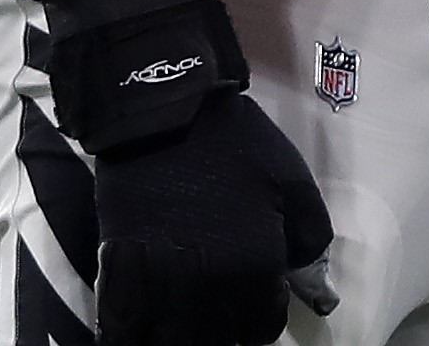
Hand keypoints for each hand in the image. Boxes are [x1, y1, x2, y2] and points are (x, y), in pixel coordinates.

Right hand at [90, 90, 335, 345]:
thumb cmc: (233, 140)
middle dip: (215, 337)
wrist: (165, 105)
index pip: (260, 327)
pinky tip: (132, 333)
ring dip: (173, 338)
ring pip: (168, 336)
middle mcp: (212, 279)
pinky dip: (127, 332)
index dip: (253, 328)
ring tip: (174, 332)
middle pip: (215, 339)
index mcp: (258, 263)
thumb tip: (308, 279)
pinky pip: (122, 316)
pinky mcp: (119, 257)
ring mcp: (162, 271)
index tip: (243, 321)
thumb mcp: (293, 180)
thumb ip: (310, 238)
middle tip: (210, 325)